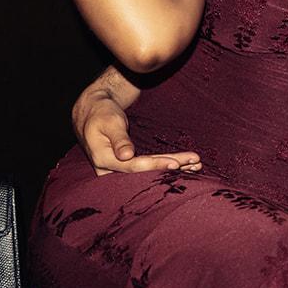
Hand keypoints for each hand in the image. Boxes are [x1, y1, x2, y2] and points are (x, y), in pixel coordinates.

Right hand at [72, 89, 201, 177]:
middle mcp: (109, 171)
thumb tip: (126, 156)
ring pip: (147, 174)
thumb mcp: (109, 121)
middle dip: (170, 168)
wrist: (90, 114)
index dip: (155, 166)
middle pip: (144, 174)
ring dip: (172, 169)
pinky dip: (165, 167)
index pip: (133, 167)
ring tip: (196, 165)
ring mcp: (116, 172)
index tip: (176, 163)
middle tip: (196, 163)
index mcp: (102, 159)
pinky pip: (146, 170)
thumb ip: (118, 138)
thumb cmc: (100, 113)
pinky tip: (184, 166)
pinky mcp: (125, 169)